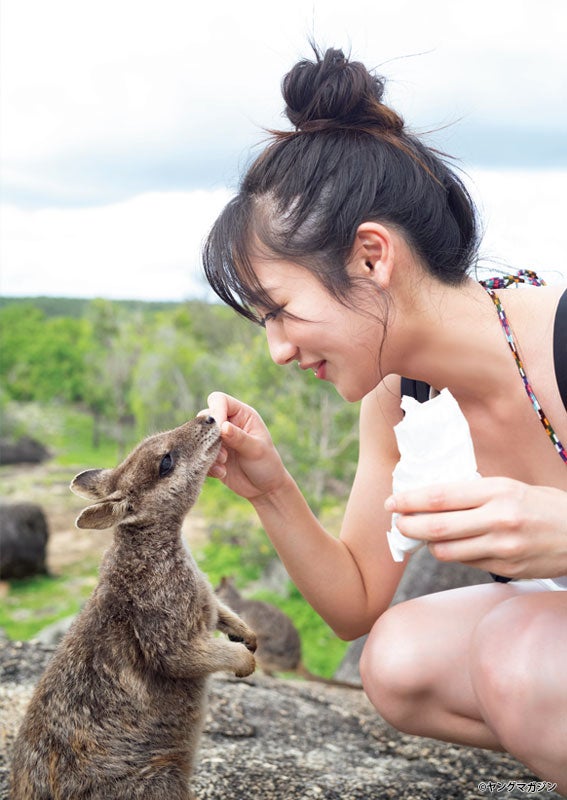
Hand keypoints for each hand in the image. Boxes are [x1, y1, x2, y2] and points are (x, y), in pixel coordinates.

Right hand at [203, 392, 288, 499]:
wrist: (264, 489)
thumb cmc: (267, 465)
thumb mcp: (256, 450)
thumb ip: (239, 438)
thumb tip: (223, 426)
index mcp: (242, 414)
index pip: (219, 400)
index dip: (215, 411)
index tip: (219, 430)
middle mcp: (228, 423)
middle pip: (205, 417)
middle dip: (210, 435)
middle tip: (223, 452)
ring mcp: (218, 439)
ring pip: (199, 437)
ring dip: (207, 451)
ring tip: (224, 462)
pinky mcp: (211, 455)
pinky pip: (198, 455)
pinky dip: (207, 464)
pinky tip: (222, 473)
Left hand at [385, 477, 566, 578]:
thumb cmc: (542, 505)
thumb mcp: (510, 487)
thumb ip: (474, 494)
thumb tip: (432, 500)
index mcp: (497, 491)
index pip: (441, 496)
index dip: (410, 501)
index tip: (392, 502)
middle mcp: (499, 519)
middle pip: (437, 527)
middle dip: (409, 526)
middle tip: (397, 523)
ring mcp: (503, 547)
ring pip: (447, 551)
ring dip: (428, 545)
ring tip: (423, 536)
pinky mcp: (508, 568)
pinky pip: (467, 563)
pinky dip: (453, 555)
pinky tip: (452, 546)